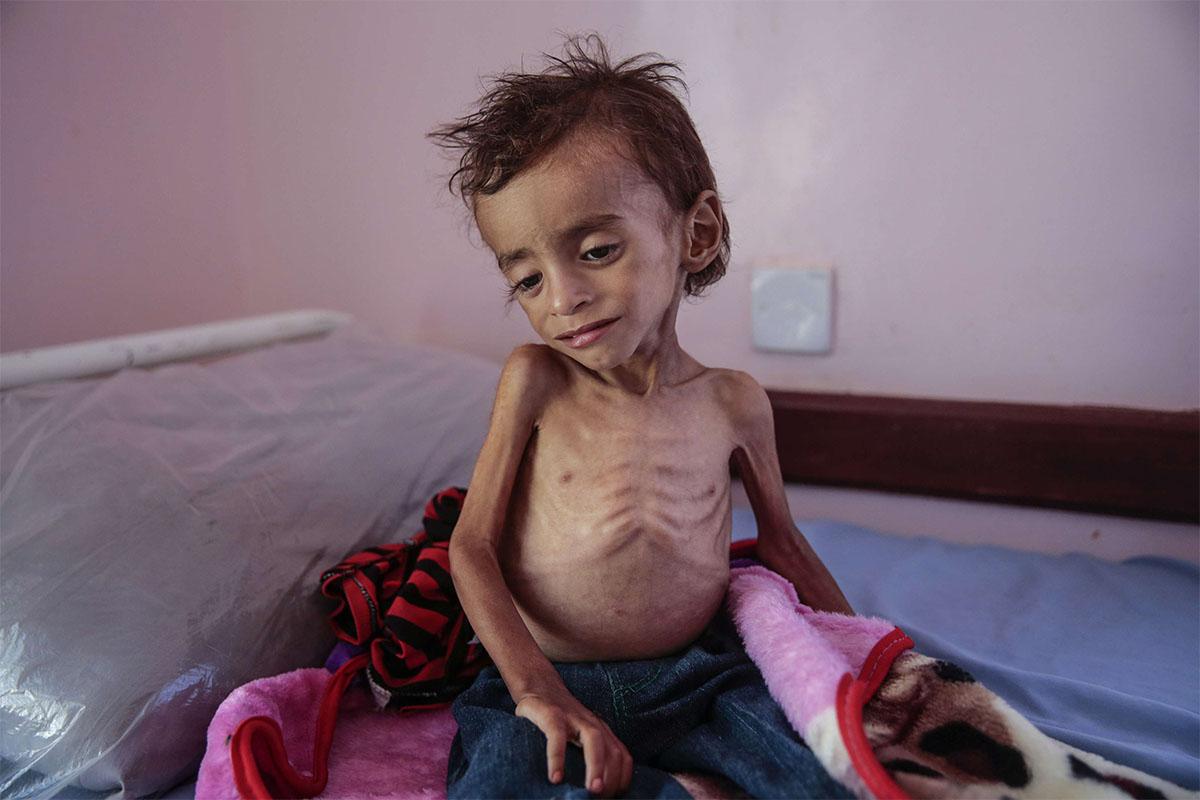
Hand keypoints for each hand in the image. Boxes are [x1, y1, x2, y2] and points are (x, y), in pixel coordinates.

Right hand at [515, 685, 632, 796]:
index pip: (622, 756)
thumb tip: (593, 789)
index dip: (622, 778)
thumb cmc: (559, 719)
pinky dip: (557, 758)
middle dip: (613, 778)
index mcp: (601, 732)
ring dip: (596, 767)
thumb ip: (587, 755)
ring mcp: (573, 718)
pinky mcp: (552, 715)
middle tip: (603, 798)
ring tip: (591, 790)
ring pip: (594, 741)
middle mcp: (592, 724)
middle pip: (613, 751)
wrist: (539, 685)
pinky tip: (555, 777)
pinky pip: (557, 737)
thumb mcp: (578, 736)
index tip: (613, 797)